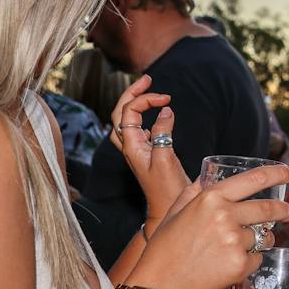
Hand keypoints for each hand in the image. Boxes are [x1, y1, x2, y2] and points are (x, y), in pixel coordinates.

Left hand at [108, 75, 188, 218]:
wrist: (167, 210)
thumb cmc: (166, 189)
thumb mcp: (166, 159)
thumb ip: (163, 133)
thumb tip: (165, 110)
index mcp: (130, 146)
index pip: (128, 113)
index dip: (145, 99)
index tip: (167, 98)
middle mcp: (130, 147)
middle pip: (120, 113)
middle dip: (132, 93)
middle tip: (148, 78)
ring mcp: (137, 150)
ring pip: (126, 120)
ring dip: (134, 103)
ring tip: (148, 89)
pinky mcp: (147, 154)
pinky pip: (138, 129)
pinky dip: (143, 116)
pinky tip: (156, 114)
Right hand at [129, 163, 288, 288]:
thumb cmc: (163, 252)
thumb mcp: (174, 214)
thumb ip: (193, 193)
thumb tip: (204, 177)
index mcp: (210, 198)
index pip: (254, 179)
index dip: (277, 174)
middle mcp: (225, 216)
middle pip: (268, 209)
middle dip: (283, 210)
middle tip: (288, 212)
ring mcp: (234, 241)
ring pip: (263, 236)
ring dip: (261, 240)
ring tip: (242, 248)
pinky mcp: (240, 265)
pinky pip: (257, 259)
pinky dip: (250, 261)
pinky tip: (230, 266)